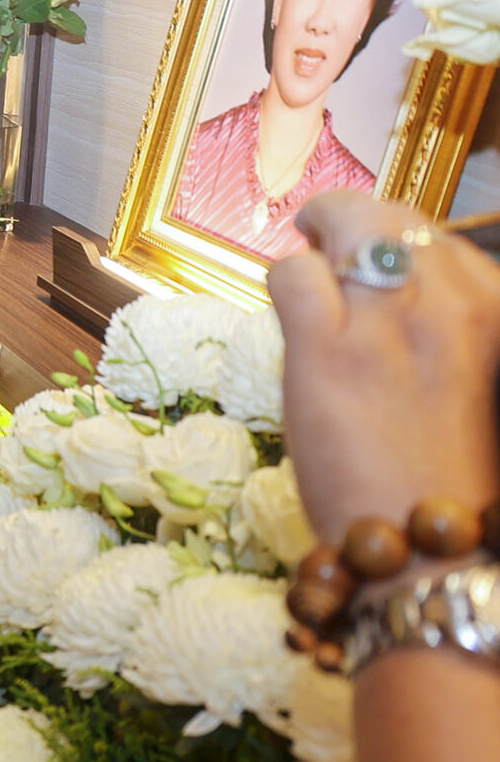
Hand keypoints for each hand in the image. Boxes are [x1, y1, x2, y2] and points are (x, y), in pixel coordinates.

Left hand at [268, 191, 499, 554]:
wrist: (423, 544)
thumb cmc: (442, 471)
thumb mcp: (468, 379)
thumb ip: (438, 325)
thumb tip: (382, 283)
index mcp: (492, 313)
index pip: (440, 238)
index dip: (396, 238)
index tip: (372, 251)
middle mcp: (449, 306)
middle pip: (394, 217)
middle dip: (353, 219)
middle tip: (323, 231)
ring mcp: (386, 324)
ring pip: (345, 225)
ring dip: (317, 239)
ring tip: (306, 258)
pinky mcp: (326, 350)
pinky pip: (291, 273)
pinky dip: (283, 279)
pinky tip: (287, 304)